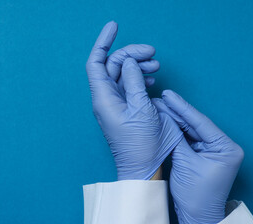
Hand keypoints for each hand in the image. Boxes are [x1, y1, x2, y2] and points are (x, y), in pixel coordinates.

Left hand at [86, 21, 181, 179]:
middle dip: (131, 54)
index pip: (96, 62)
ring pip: (123, 75)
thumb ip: (133, 81)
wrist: (142, 168)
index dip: (103, 42)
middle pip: (113, 65)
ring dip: (138, 65)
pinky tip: (151, 80)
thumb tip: (129, 62)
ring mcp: (115, 104)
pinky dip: (139, 78)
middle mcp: (106, 99)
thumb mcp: (141, 109)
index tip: (114, 26)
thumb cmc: (141, 144)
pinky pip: (129, 87)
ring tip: (156, 66)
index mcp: (104, 97)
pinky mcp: (126, 110)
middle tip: (153, 53)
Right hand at [153, 90, 243, 223]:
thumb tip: (166, 118)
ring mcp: (212, 150)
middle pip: (195, 124)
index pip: (201, 122)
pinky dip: (175, 131)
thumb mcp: (186, 162)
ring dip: (174, 120)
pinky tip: (164, 120)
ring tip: (158, 106)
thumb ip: (177, 138)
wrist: (196, 215)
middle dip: (177, 112)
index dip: (183, 108)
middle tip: (160, 98)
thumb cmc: (196, 194)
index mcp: (227, 147)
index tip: (168, 95)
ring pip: (190, 130)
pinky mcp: (202, 155)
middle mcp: (222, 146)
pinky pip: (187, 139)